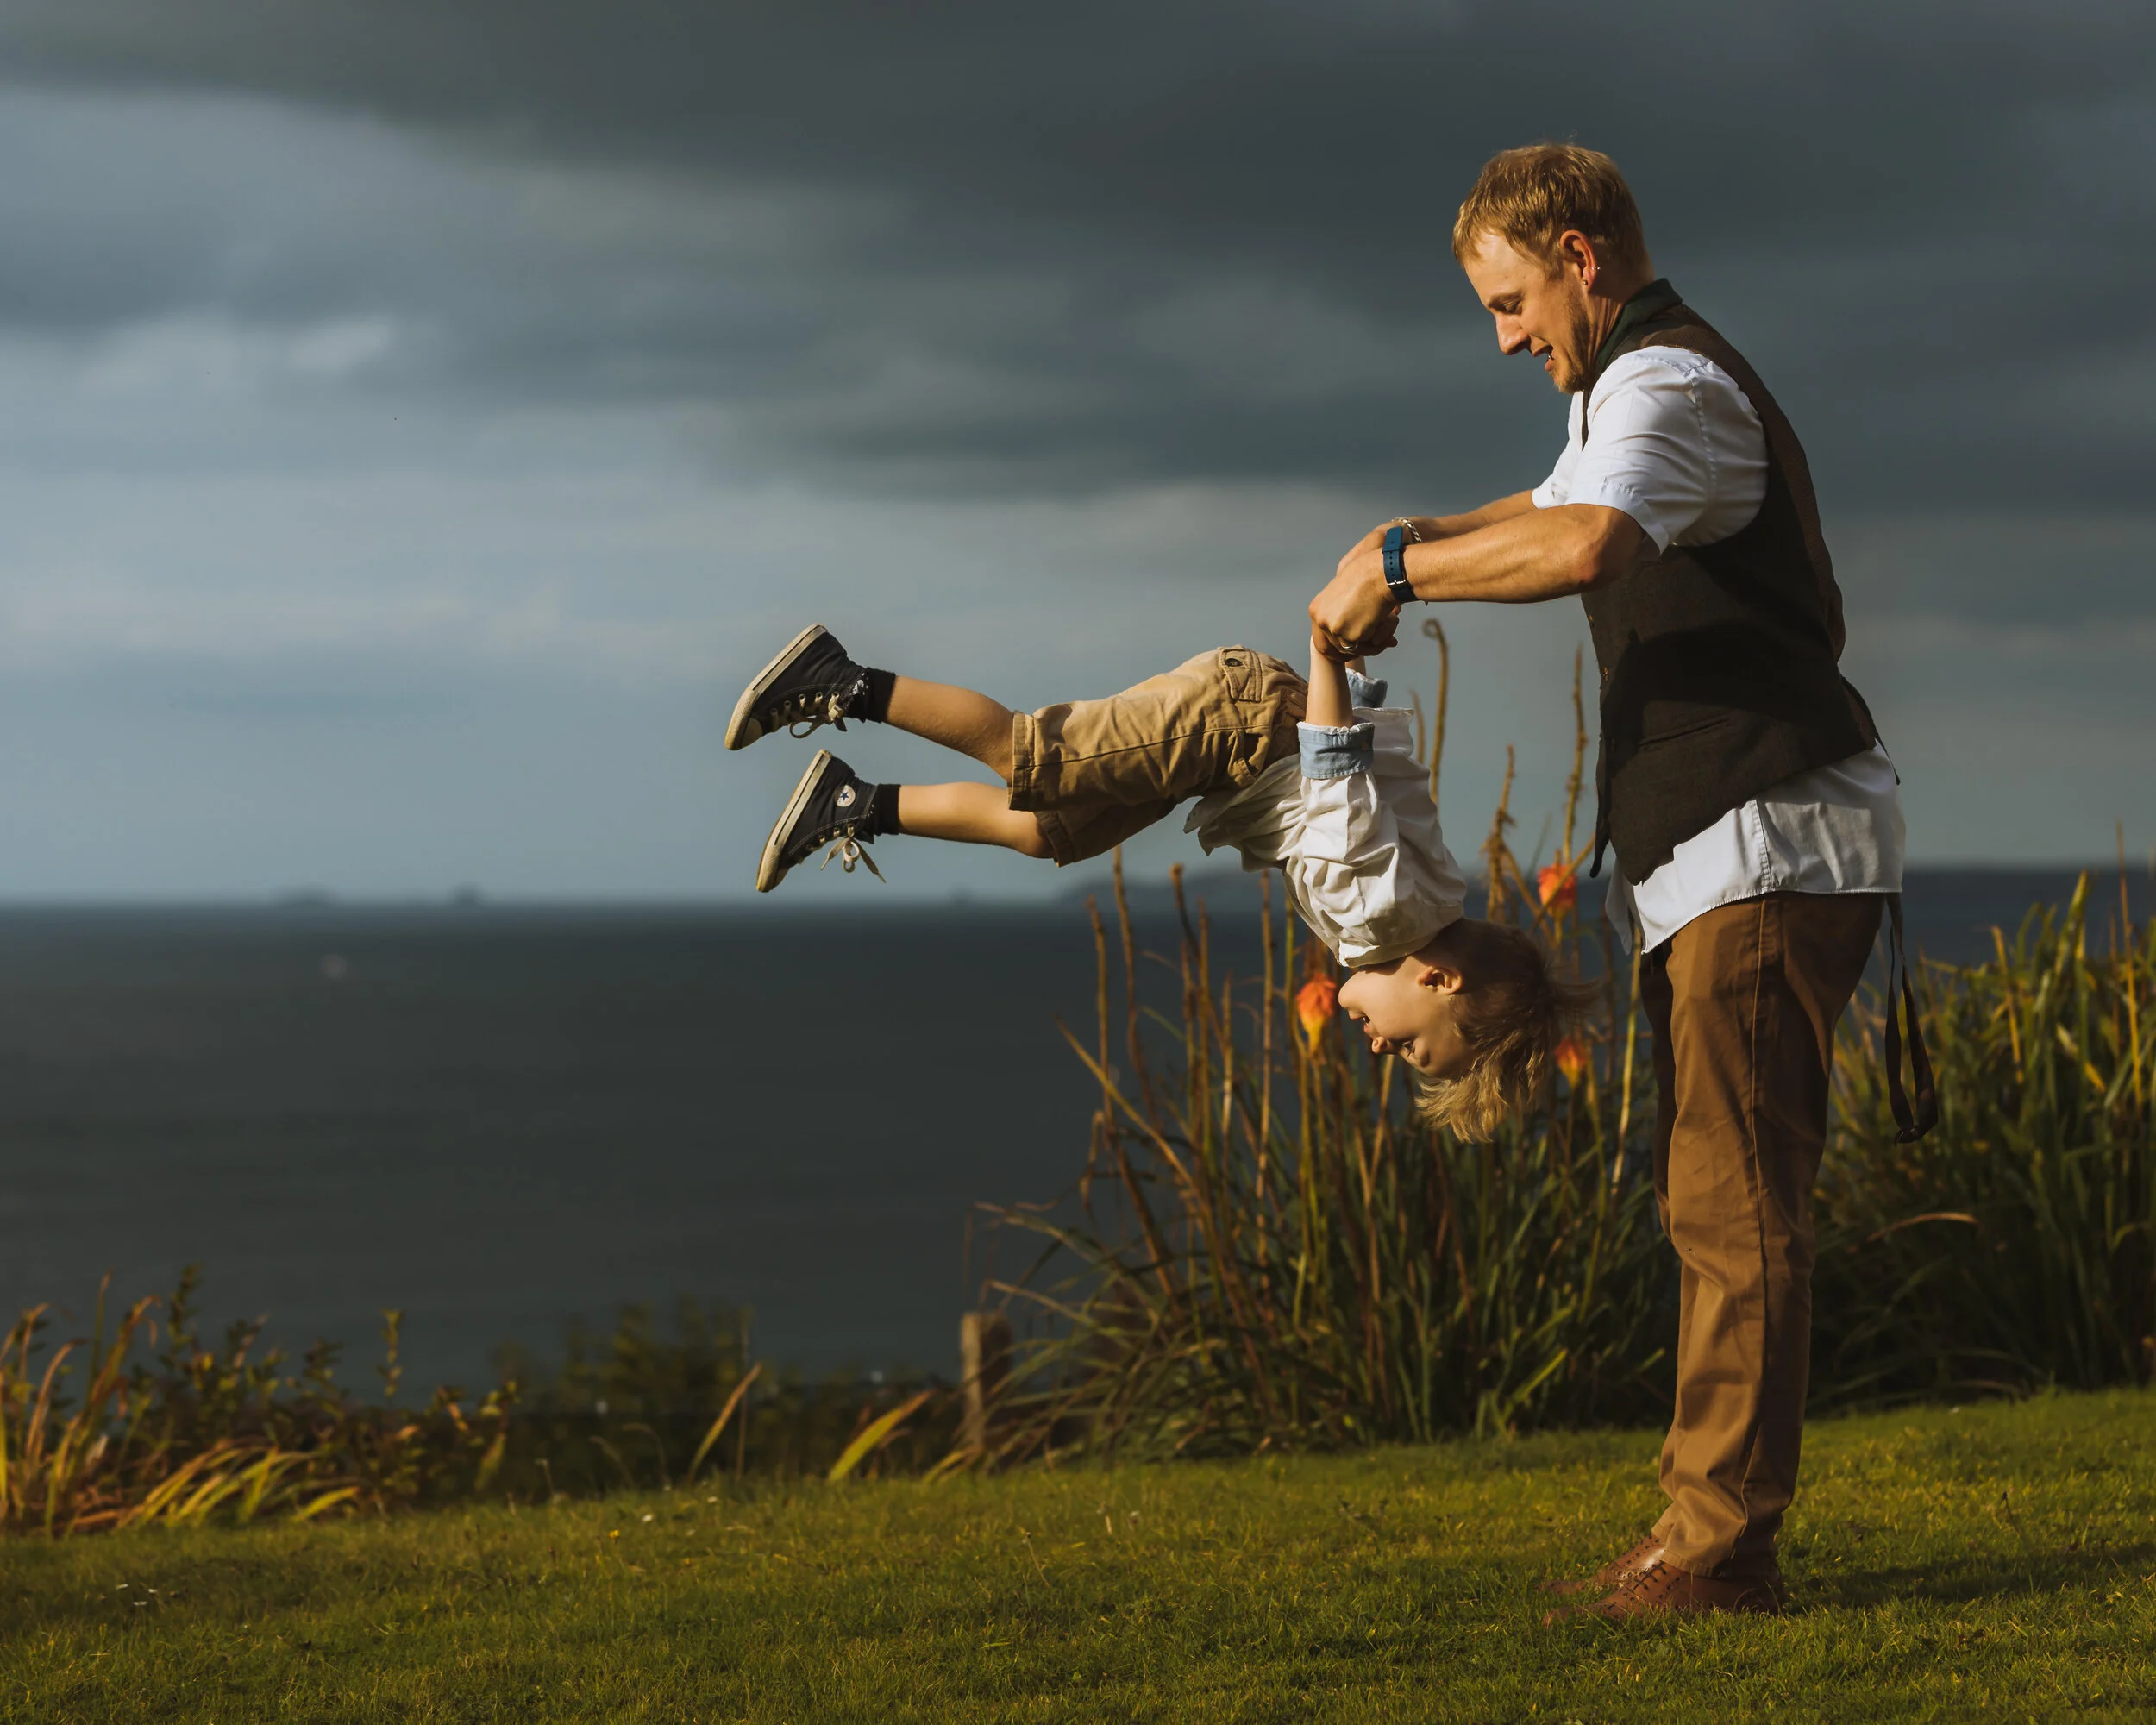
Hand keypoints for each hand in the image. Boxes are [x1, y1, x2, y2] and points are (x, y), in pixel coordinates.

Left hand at [1310, 542, 1399, 659]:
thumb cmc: (1367, 576)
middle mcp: (1321, 621)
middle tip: (1378, 643)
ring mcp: (1335, 629)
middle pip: (1337, 647)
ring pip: (1353, 649)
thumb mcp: (1343, 592)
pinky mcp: (1351, 635)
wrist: (1380, 574)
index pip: (1321, 641)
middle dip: (1359, 648)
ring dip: (1372, 645)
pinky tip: (1389, 630)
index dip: (1337, 650)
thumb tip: (1348, 634)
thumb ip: (1340, 611)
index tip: (1353, 652)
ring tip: (1388, 634)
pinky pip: (1367, 647)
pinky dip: (1379, 641)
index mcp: (1316, 610)